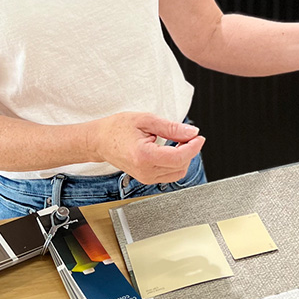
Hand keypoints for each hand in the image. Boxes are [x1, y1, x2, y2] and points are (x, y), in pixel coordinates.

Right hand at [88, 112, 205, 184]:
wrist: (99, 141)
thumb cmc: (117, 128)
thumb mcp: (146, 120)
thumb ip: (171, 127)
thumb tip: (191, 132)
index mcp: (144, 156)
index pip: (179, 157)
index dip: (193, 146)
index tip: (198, 137)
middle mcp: (146, 171)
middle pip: (181, 166)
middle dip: (189, 150)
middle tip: (188, 134)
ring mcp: (146, 178)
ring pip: (177, 173)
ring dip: (183, 157)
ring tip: (178, 140)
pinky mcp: (146, 179)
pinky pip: (169, 174)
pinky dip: (175, 162)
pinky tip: (171, 149)